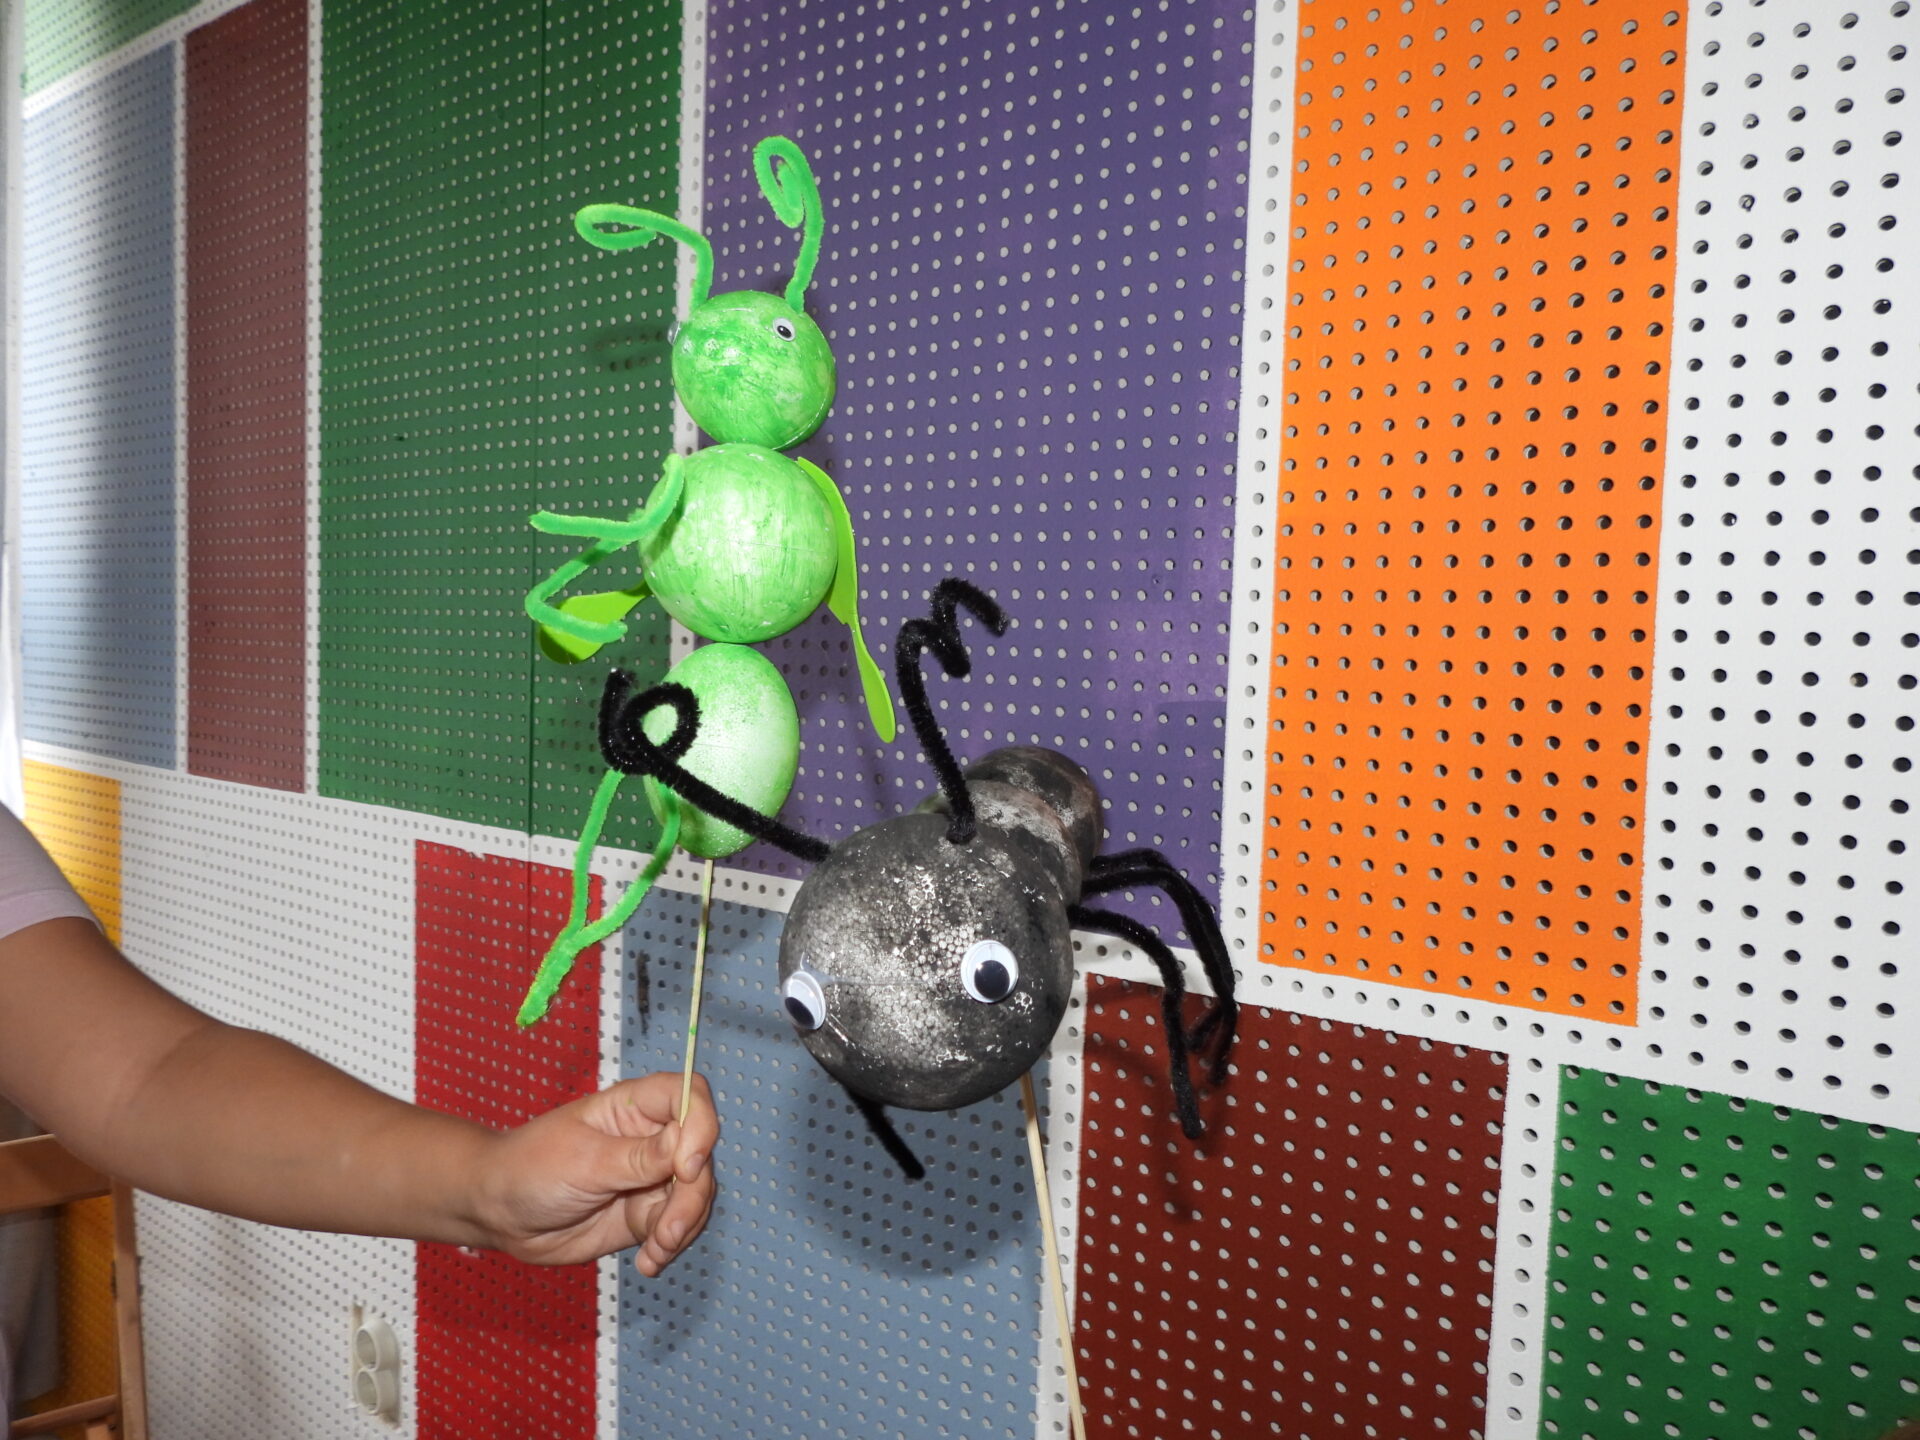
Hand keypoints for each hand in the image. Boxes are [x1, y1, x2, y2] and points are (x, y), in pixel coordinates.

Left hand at [472, 1072, 717, 1275]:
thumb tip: (686, 1145)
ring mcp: (649, 1178)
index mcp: (634, 1107)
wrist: (499, 1215)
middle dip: (692, 1195)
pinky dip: (669, 1247)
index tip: (687, 1166)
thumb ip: (638, 1158)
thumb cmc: (530, 1169)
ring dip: (684, 1225)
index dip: (701, 1124)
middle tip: (669, 1229)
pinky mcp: (643, 1214)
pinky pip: (675, 1227)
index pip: (689, 1096)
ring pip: (694, 1195)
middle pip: (699, 1155)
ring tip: (656, 1249)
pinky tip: (648, 1262)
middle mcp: (650, 1138)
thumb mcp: (584, 1161)